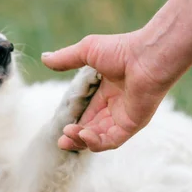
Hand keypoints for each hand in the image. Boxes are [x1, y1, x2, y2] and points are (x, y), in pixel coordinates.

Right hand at [42, 32, 173, 151]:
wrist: (148, 55)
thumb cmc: (122, 49)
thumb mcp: (86, 51)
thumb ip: (66, 59)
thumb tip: (44, 58)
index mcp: (107, 92)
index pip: (87, 115)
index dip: (74, 123)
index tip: (61, 127)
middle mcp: (116, 107)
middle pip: (91, 130)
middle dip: (75, 137)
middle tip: (61, 141)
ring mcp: (125, 117)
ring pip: (100, 138)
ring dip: (82, 140)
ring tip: (69, 135)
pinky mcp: (133, 124)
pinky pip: (112, 141)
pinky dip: (97, 143)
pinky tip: (84, 135)